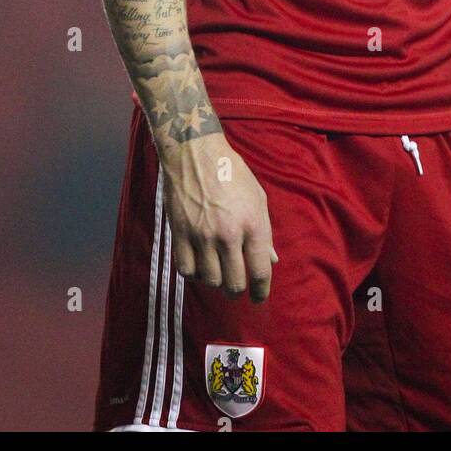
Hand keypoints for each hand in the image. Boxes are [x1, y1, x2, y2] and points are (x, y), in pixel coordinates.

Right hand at [157, 132, 277, 300]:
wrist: (195, 153)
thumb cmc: (232, 172)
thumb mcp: (257, 197)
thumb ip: (264, 232)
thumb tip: (271, 260)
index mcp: (253, 223)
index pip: (261, 271)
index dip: (262, 291)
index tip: (259, 298)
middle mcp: (228, 233)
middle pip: (234, 283)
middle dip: (237, 290)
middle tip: (236, 286)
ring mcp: (202, 235)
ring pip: (210, 280)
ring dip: (216, 282)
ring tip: (218, 272)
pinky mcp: (179, 233)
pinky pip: (186, 270)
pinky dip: (194, 274)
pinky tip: (199, 265)